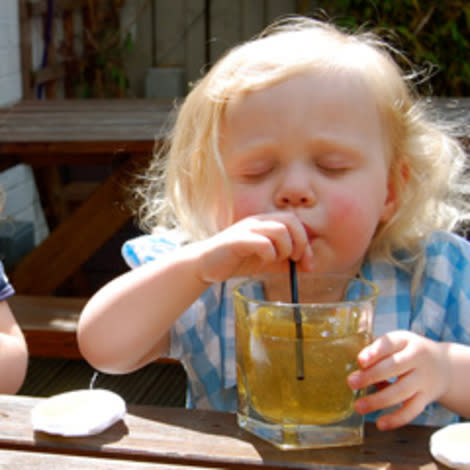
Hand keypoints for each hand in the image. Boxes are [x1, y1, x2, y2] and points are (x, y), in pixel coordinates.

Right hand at [195, 212, 313, 282]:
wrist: (206, 265)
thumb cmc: (236, 260)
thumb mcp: (266, 259)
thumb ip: (285, 260)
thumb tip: (307, 265)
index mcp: (265, 222)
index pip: (295, 221)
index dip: (306, 241)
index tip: (307, 264)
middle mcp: (257, 221)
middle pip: (291, 220)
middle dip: (300, 243)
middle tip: (295, 261)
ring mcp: (247, 229)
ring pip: (280, 230)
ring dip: (285, 249)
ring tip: (276, 260)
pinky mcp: (236, 240)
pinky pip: (263, 243)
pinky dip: (269, 254)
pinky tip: (262, 262)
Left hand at [347, 330, 448, 429]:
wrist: (444, 366)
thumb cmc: (408, 351)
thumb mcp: (396, 342)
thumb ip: (375, 348)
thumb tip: (352, 359)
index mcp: (404, 340)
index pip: (389, 344)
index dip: (374, 352)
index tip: (360, 361)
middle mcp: (417, 358)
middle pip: (394, 367)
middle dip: (371, 376)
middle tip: (351, 383)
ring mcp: (423, 379)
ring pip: (401, 391)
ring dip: (378, 400)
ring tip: (358, 407)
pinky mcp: (426, 398)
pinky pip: (412, 410)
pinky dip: (396, 418)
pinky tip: (380, 424)